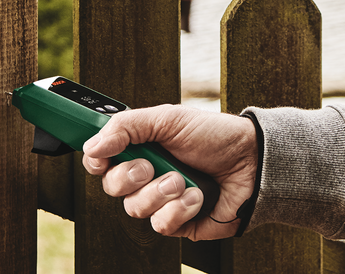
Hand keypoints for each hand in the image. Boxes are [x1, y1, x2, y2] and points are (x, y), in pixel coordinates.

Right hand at [81, 104, 256, 239]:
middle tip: (151, 164)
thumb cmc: (214, 136)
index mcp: (140, 148)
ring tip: (184, 179)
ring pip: (134, 208)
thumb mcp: (168, 119)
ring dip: (161, 192)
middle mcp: (146, 175)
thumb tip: (92, 145)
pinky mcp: (178, 222)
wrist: (252, 162)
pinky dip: (180, 209)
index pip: (100, 159)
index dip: (95, 160)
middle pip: (111, 186)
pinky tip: (197, 196)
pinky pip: (160, 225)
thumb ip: (126, 126)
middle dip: (131, 176)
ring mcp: (161, 201)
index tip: (101, 157)